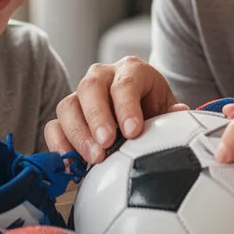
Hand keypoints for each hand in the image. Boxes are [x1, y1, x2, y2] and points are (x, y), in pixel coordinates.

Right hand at [44, 56, 188, 162]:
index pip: (125, 83)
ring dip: (78, 134)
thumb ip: (172, 114)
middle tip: (106, 144)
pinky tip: (71, 163)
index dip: (126, 107)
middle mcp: (101, 77)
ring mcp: (80, 96)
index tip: (133, 132)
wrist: (141, 114)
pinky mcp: (66, 117)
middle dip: (97, 117)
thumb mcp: (167, 108)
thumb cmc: (154, 110)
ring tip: (94, 158)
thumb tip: (179, 113)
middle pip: (90, 88)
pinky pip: (53, 126)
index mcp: (131, 70)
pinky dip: (59, 145)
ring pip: (67, 106)